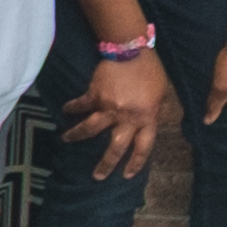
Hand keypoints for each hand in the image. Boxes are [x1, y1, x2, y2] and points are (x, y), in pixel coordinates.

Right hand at [75, 44, 171, 176]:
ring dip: (76, 136)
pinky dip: (72, 107)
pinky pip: (81, 105)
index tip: (127, 175)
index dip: (136, 162)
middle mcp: (127, 117)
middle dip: (106, 164)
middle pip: (116, 147)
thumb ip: (156, 110)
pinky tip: (65, 109)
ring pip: (90, 129)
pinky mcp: (95, 95)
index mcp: (147, 118)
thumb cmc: (151, 70)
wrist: (131, 50)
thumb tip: (155, 121)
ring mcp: (109, 108)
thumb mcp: (162, 93)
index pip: (143, 146)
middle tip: (97, 176)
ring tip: (66, 140)